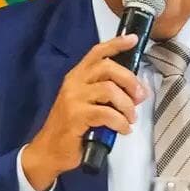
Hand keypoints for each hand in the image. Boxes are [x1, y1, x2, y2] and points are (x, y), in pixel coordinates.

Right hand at [21, 34, 146, 190]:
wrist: (49, 150)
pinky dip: (121, 122)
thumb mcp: (85, 103)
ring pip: (109, 90)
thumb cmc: (71, 127)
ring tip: (130, 118)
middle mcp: (74, 83)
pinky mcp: (76, 117)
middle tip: (140, 96)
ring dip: (127, 105)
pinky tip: (123, 129)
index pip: (97, 53)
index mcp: (77, 76)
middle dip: (130, 80)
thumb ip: (106, 93)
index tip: (132, 40)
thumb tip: (135, 91)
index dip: (116, 44)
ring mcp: (74, 99)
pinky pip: (107, 114)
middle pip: (108, 67)